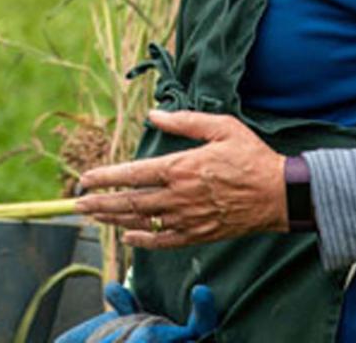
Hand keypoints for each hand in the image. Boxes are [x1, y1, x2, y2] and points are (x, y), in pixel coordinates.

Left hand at [73, 110, 287, 248]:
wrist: (279, 194)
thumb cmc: (250, 156)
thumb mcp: (221, 127)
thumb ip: (184, 121)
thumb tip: (154, 114)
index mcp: (181, 167)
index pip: (133, 174)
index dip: (106, 177)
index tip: (85, 178)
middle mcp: (179, 196)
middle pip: (130, 202)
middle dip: (100, 202)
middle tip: (76, 203)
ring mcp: (188, 218)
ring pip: (142, 222)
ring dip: (114, 220)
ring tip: (92, 216)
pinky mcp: (199, 234)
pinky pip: (164, 241)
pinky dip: (143, 241)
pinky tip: (127, 238)